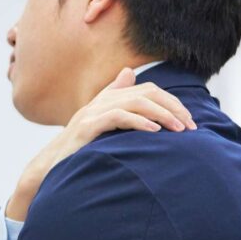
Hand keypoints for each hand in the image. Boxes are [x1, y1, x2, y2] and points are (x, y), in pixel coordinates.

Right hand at [5, 67, 195, 220]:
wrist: (50, 166)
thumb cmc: (79, 149)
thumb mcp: (100, 124)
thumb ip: (115, 100)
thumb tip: (129, 73)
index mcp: (107, 99)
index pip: (148, 90)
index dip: (171, 101)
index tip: (189, 120)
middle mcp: (101, 101)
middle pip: (146, 92)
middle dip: (172, 107)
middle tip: (191, 126)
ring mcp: (93, 112)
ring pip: (136, 102)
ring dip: (162, 114)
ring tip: (179, 129)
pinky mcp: (87, 127)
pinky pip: (118, 117)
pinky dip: (139, 121)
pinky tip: (155, 131)